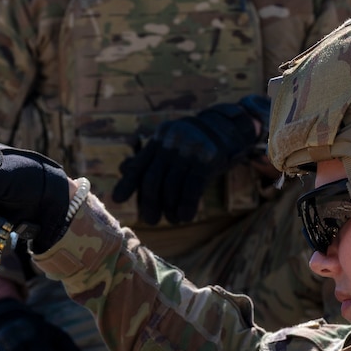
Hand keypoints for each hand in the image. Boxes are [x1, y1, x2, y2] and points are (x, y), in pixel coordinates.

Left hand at [112, 94, 270, 223]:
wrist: (231, 129)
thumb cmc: (197, 142)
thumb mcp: (172, 144)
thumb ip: (149, 156)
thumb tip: (122, 168)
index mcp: (161, 138)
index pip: (140, 164)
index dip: (128, 183)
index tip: (118, 200)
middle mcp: (172, 141)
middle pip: (153, 179)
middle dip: (149, 203)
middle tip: (150, 220)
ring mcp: (190, 149)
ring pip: (172, 186)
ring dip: (169, 208)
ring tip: (171, 219)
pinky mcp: (207, 159)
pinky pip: (192, 187)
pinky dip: (186, 205)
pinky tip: (184, 217)